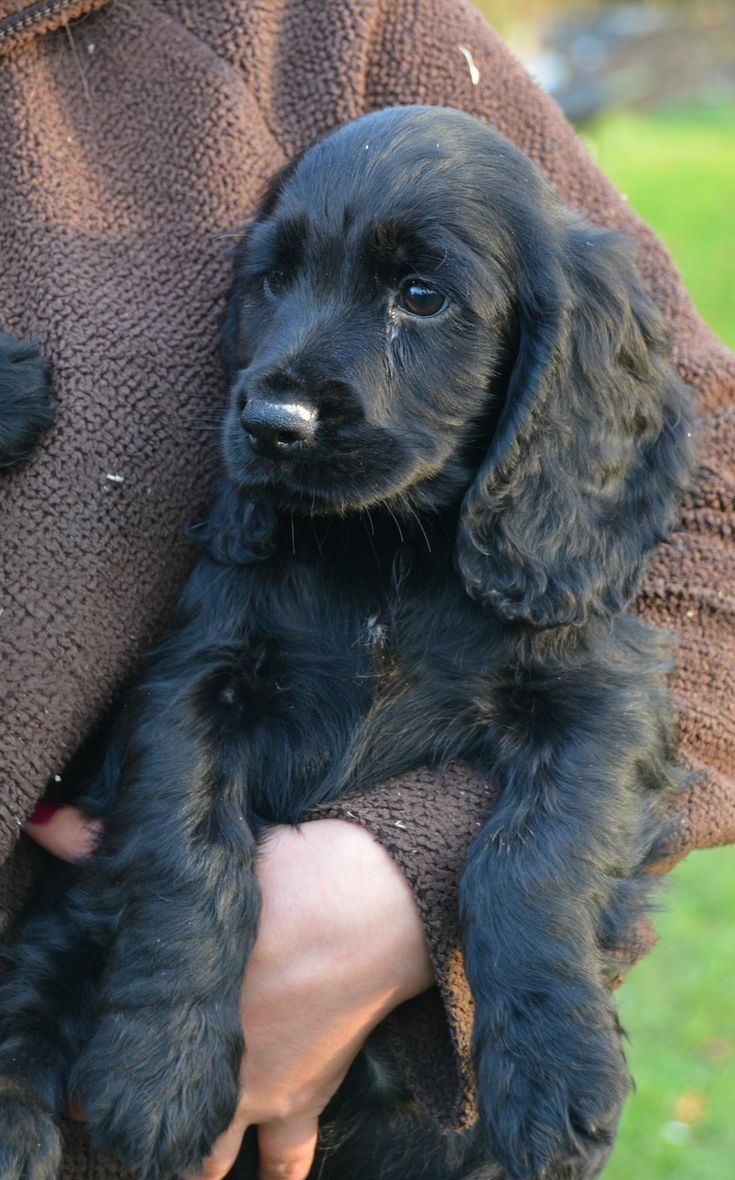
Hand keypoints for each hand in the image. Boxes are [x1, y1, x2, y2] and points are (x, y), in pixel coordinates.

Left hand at [24, 809, 433, 1179]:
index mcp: (172, 1007)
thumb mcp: (207, 861)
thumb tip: (47, 823)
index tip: (79, 1082)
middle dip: (133, 1132)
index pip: (106, 1062)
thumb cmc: (290, 876)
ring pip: (207, 1163)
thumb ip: (112, 849)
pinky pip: (289, 1163)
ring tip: (180, 1158)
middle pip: (150, 1130)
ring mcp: (255, 1092)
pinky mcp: (305, 1099)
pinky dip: (278, 1176)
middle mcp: (204, 1065)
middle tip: (129, 1122)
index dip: (86, 1080)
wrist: (373, 906)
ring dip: (193, 1163)